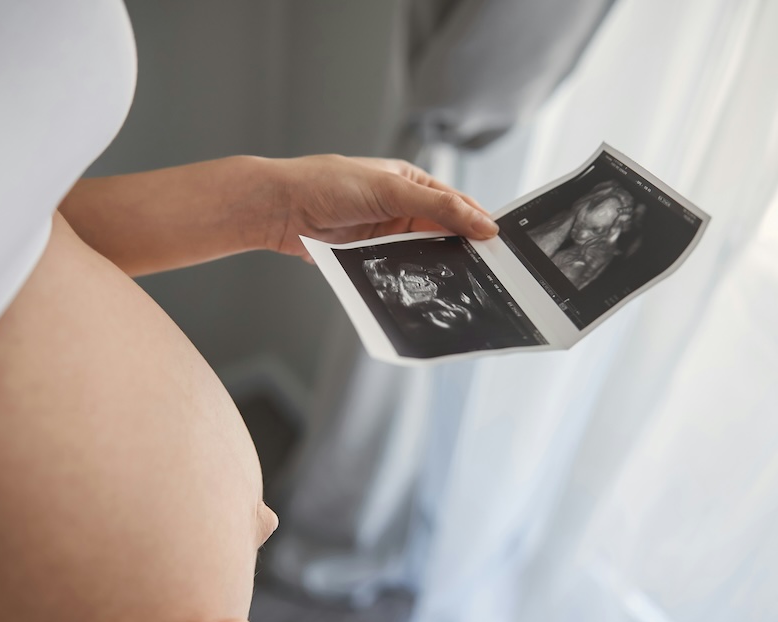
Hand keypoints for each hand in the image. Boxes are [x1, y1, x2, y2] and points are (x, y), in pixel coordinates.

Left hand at [273, 155, 499, 260]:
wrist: (279, 208)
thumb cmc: (326, 183)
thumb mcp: (391, 189)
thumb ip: (440, 206)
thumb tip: (483, 222)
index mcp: (410, 181)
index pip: (456, 202)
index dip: (478, 221)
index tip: (498, 244)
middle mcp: (400, 206)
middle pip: (442, 231)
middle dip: (461, 248)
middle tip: (486, 270)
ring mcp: (384, 233)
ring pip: (422, 252)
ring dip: (435, 264)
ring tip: (460, 281)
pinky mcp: (368, 255)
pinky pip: (397, 267)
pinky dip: (410, 275)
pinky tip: (423, 285)